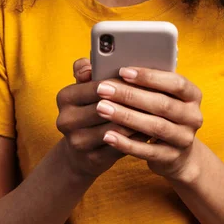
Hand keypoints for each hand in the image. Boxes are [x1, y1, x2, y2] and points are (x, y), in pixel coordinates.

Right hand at [56, 59, 149, 180]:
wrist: (80, 152)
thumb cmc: (89, 109)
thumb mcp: (86, 89)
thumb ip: (88, 71)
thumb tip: (91, 64)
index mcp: (65, 97)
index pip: (98, 86)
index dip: (122, 83)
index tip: (143, 79)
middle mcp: (66, 120)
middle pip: (107, 107)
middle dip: (132, 101)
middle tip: (158, 94)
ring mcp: (77, 142)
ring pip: (115, 128)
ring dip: (138, 120)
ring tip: (158, 112)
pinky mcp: (91, 160)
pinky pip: (120, 147)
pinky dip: (137, 138)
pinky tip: (150, 130)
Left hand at [96, 67, 202, 181]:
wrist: (178, 153)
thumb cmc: (163, 114)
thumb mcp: (163, 96)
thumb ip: (147, 83)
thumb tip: (117, 70)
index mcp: (193, 95)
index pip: (176, 82)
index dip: (150, 76)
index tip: (123, 71)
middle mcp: (193, 116)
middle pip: (162, 104)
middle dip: (130, 95)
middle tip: (103, 89)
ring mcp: (184, 139)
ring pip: (155, 126)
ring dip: (126, 116)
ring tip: (102, 108)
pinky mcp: (172, 157)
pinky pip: (147, 151)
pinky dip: (126, 143)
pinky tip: (108, 135)